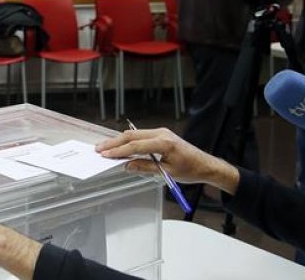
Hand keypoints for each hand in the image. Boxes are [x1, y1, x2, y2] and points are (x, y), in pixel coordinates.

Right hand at [96, 127, 240, 193]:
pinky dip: (128, 140)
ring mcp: (161, 132)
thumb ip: (146, 167)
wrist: (205, 164)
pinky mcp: (160, 134)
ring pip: (134, 134)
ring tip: (105, 147)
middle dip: (114, 143)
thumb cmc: (191, 170)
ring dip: (119, 141)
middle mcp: (161, 133)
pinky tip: (120, 146)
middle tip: (99, 149)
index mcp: (164, 143)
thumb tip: (127, 165)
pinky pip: (140, 135)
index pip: (135, 146)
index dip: (119, 151)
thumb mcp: (167, 172)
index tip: (106, 155)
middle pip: (131, 136)